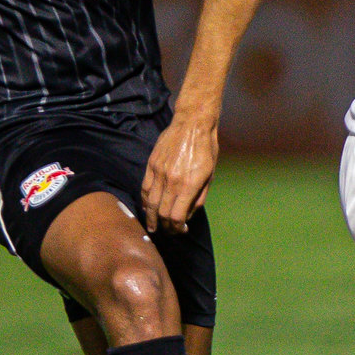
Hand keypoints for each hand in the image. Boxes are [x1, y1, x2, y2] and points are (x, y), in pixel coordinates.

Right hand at [142, 112, 218, 233]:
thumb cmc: (206, 148)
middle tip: (168, 231)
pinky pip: (145, 188)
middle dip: (165, 226)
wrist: (192, 124)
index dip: (177, 228)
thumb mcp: (209, 175)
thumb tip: (188, 215)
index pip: (177, 216)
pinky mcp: (151, 165)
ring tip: (153, 226)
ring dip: (151, 217)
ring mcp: (159, 172)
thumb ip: (199, 198)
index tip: (181, 230)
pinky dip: (145, 201)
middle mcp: (172, 181)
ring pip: (150, 203)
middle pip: (162, 213)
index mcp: (189, 185)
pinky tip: (147, 208)